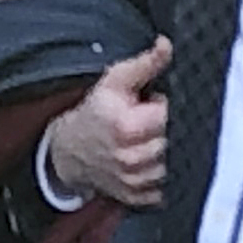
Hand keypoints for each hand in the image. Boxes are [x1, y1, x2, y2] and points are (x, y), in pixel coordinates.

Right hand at [43, 36, 173, 207]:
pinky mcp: (136, 197)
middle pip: (174, 141)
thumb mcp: (115, 81)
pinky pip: (164, 187)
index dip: (163, 106)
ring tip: (147, 140)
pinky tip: (148, 160)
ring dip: (167, 152)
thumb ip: (145, 63)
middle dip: (166, 129)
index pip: (169, 115)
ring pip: (173, 164)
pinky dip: (162, 175)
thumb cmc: (95, 111)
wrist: (69, 150)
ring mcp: (134, 182)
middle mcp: (131, 159)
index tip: (150, 104)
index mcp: (127, 128)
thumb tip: (167, 45)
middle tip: (148, 123)